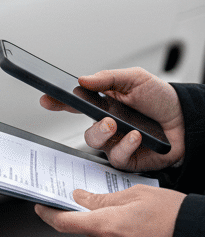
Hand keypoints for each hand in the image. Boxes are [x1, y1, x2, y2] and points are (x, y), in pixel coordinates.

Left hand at [35, 185, 184, 236]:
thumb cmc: (177, 217)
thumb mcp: (138, 195)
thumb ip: (103, 199)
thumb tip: (80, 198)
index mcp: (107, 225)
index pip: (65, 222)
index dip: (49, 215)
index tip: (41, 209)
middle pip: (93, 236)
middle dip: (104, 227)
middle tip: (130, 221)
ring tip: (147, 236)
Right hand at [40, 67, 184, 171]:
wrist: (188, 120)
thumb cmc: (163, 99)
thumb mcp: (136, 79)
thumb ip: (109, 78)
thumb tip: (83, 79)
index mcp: (105, 105)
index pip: (76, 105)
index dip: (59, 102)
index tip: (47, 99)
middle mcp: (108, 126)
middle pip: (84, 130)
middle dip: (88, 124)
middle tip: (101, 118)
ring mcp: (117, 143)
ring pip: (96, 144)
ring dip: (104, 134)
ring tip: (117, 126)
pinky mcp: (128, 159)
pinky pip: (117, 157)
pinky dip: (125, 146)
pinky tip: (136, 137)